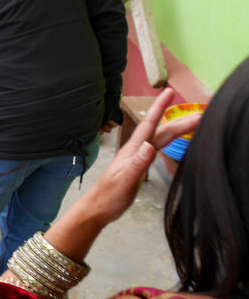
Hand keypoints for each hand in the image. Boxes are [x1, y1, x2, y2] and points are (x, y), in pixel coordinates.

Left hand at [44, 89, 200, 260]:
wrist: (99, 207)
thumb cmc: (109, 196)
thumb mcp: (125, 181)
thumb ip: (137, 164)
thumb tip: (149, 146)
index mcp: (133, 150)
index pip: (149, 124)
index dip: (159, 107)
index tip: (169, 91)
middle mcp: (136, 150)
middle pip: (160, 131)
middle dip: (179, 121)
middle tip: (200, 114)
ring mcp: (138, 157)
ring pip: (160, 139)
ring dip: (176, 130)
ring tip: (194, 123)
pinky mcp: (139, 166)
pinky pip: (157, 148)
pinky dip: (168, 141)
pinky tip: (174, 141)